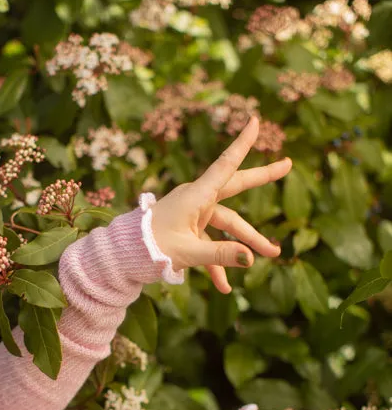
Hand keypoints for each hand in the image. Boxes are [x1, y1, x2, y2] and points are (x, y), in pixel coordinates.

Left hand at [150, 116, 291, 293]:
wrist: (122, 258)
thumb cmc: (150, 249)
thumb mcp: (188, 253)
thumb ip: (220, 255)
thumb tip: (251, 258)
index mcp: (196, 196)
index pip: (225, 165)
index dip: (242, 144)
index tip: (255, 121)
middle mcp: (197, 201)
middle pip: (236, 187)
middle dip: (262, 178)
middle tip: (287, 165)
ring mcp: (194, 217)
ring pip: (227, 225)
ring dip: (245, 244)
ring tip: (271, 257)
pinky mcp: (188, 233)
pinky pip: (209, 246)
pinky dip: (217, 265)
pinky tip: (224, 288)